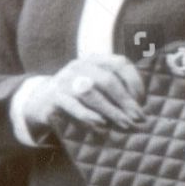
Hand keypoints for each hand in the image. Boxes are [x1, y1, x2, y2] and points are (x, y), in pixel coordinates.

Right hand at [21, 53, 147, 134]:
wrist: (41, 101)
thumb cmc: (78, 97)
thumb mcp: (96, 87)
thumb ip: (115, 91)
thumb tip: (140, 109)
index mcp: (94, 60)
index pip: (120, 63)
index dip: (134, 81)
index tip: (142, 101)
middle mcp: (79, 66)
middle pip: (107, 80)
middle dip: (125, 101)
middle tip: (138, 118)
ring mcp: (65, 80)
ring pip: (91, 93)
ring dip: (111, 110)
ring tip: (125, 124)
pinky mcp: (54, 97)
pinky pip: (74, 107)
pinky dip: (89, 116)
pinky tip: (101, 125)